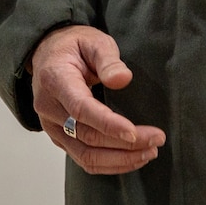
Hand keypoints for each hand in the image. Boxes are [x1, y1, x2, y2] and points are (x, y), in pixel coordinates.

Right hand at [30, 25, 164, 173]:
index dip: (108, 124)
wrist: (49, 55)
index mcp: (55, 79)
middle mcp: (48, 107)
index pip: (80, 108)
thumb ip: (107, 59)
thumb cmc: (74, 46)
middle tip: (156, 139)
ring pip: (85, 155)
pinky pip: (83, 158)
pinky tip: (132, 158)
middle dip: (125, 143)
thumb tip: (123, 79)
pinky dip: (109, 164)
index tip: (134, 133)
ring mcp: (52, 126)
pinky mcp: (60, 138)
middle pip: (87, 136)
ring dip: (120, 159)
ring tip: (149, 152)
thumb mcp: (93, 41)